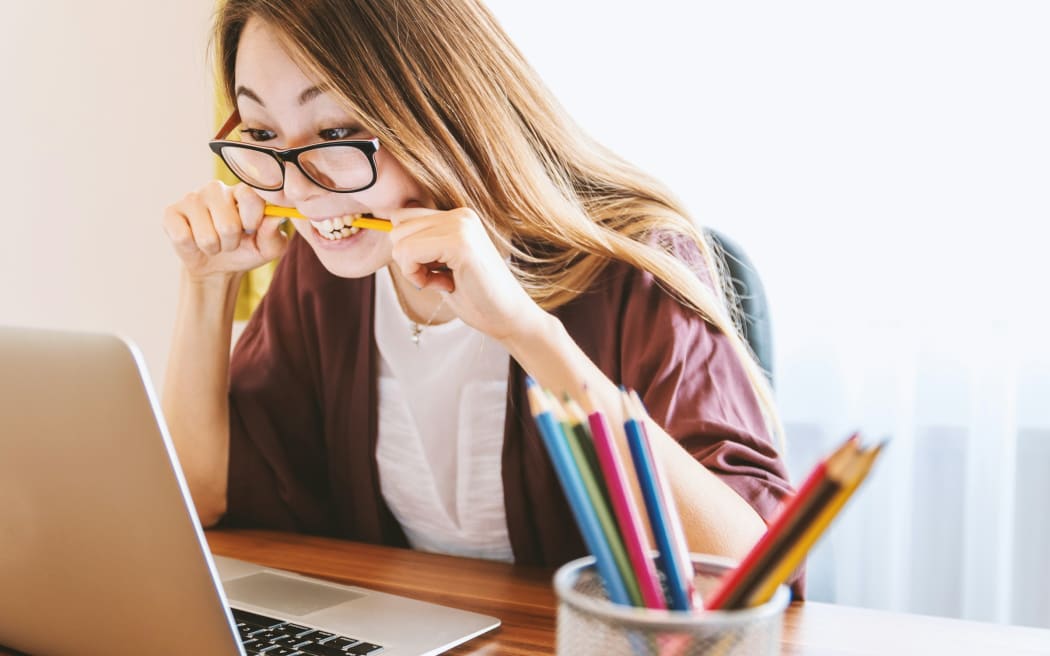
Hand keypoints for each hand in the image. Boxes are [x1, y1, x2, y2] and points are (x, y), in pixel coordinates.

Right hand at [162, 181, 287, 281]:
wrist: (217, 266)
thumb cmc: (246, 250)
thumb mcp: (268, 248)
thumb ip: (274, 233)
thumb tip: (276, 217)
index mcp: (243, 191)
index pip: (250, 196)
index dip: (252, 220)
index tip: (251, 230)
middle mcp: (216, 189)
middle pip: (228, 224)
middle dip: (232, 243)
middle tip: (230, 241)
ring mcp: (192, 198)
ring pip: (206, 236)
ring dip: (213, 248)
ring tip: (214, 242)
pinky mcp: (171, 212)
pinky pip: (183, 237)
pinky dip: (192, 248)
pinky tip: (194, 240)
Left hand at [387, 206, 545, 341]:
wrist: (509, 318)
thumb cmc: (476, 297)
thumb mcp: (442, 264)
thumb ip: (422, 245)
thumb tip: (387, 228)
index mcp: (458, 216)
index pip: (403, 218)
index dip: (408, 251)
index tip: (433, 271)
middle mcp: (460, 214)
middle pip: (397, 227)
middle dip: (408, 260)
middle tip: (439, 278)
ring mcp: (461, 225)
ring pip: (399, 241)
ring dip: (413, 270)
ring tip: (444, 281)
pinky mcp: (460, 242)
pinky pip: (409, 253)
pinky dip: (417, 276)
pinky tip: (445, 285)